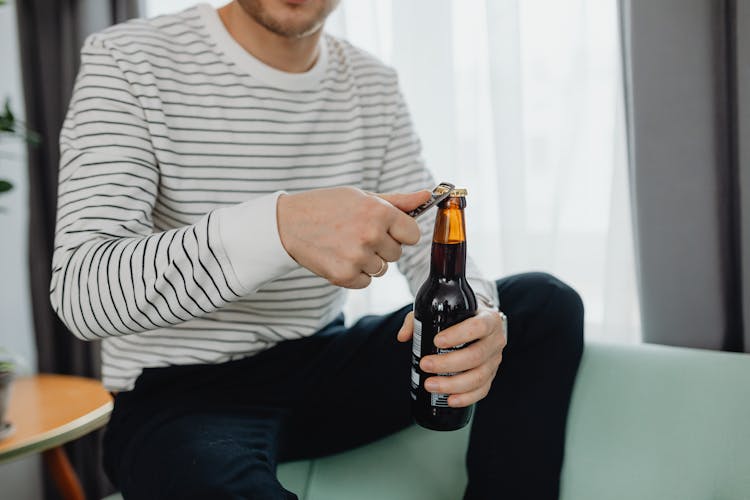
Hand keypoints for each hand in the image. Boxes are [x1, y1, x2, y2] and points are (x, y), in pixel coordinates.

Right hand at [277, 187, 430, 288]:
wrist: (288, 223)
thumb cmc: (327, 206)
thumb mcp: (362, 197)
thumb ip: (398, 201)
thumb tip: (428, 196)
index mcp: (379, 212)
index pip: (412, 234)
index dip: (400, 232)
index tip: (387, 229)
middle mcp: (370, 234)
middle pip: (397, 253)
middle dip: (383, 246)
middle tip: (358, 234)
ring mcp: (357, 257)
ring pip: (382, 269)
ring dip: (369, 260)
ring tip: (346, 245)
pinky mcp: (344, 275)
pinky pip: (365, 281)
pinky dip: (355, 273)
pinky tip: (339, 257)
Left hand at [397, 304, 507, 406]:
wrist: (481, 322)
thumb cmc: (461, 317)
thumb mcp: (442, 311)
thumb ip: (420, 320)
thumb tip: (403, 336)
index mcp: (489, 319)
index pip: (478, 327)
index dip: (458, 335)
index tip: (437, 341)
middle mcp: (496, 340)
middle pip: (476, 356)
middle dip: (448, 364)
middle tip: (425, 365)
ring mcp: (495, 360)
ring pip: (479, 377)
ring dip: (453, 384)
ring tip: (430, 384)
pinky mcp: (491, 375)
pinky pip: (482, 390)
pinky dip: (466, 397)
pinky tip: (450, 400)